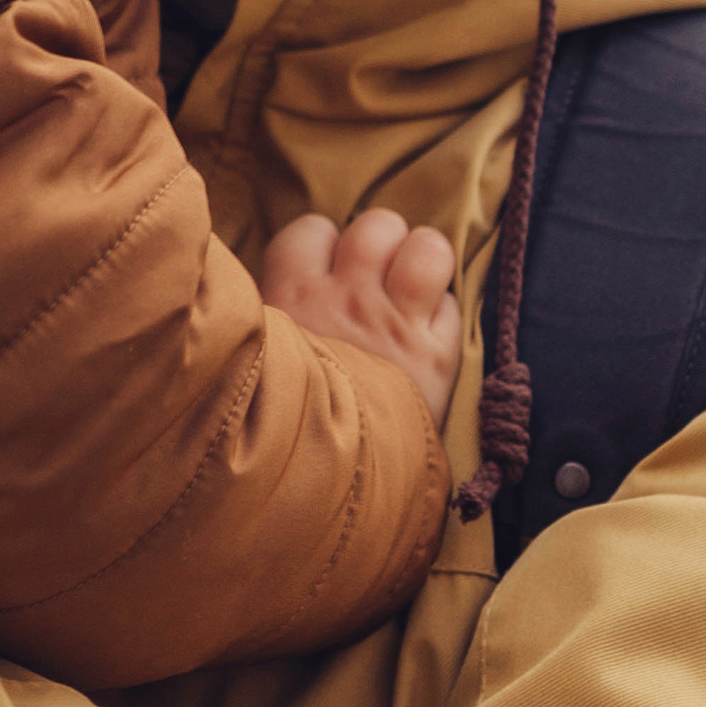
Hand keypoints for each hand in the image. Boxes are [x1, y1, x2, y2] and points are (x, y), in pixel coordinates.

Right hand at [259, 208, 462, 432]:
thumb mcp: (252, 360)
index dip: (324, 245)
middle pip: (376, 226)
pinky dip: (444, 318)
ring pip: (428, 249)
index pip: (312, 229)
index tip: (326, 271)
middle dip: (382, 244)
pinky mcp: (434, 358)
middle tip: (377, 279)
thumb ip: (267, 321)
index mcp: (292, 295)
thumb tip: (267, 297)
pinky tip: (428, 339)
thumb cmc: (275, 423)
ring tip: (414, 290)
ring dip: (425, 263)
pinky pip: (453, 307)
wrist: (318, 481)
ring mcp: (395, 324)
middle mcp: (347, 298)